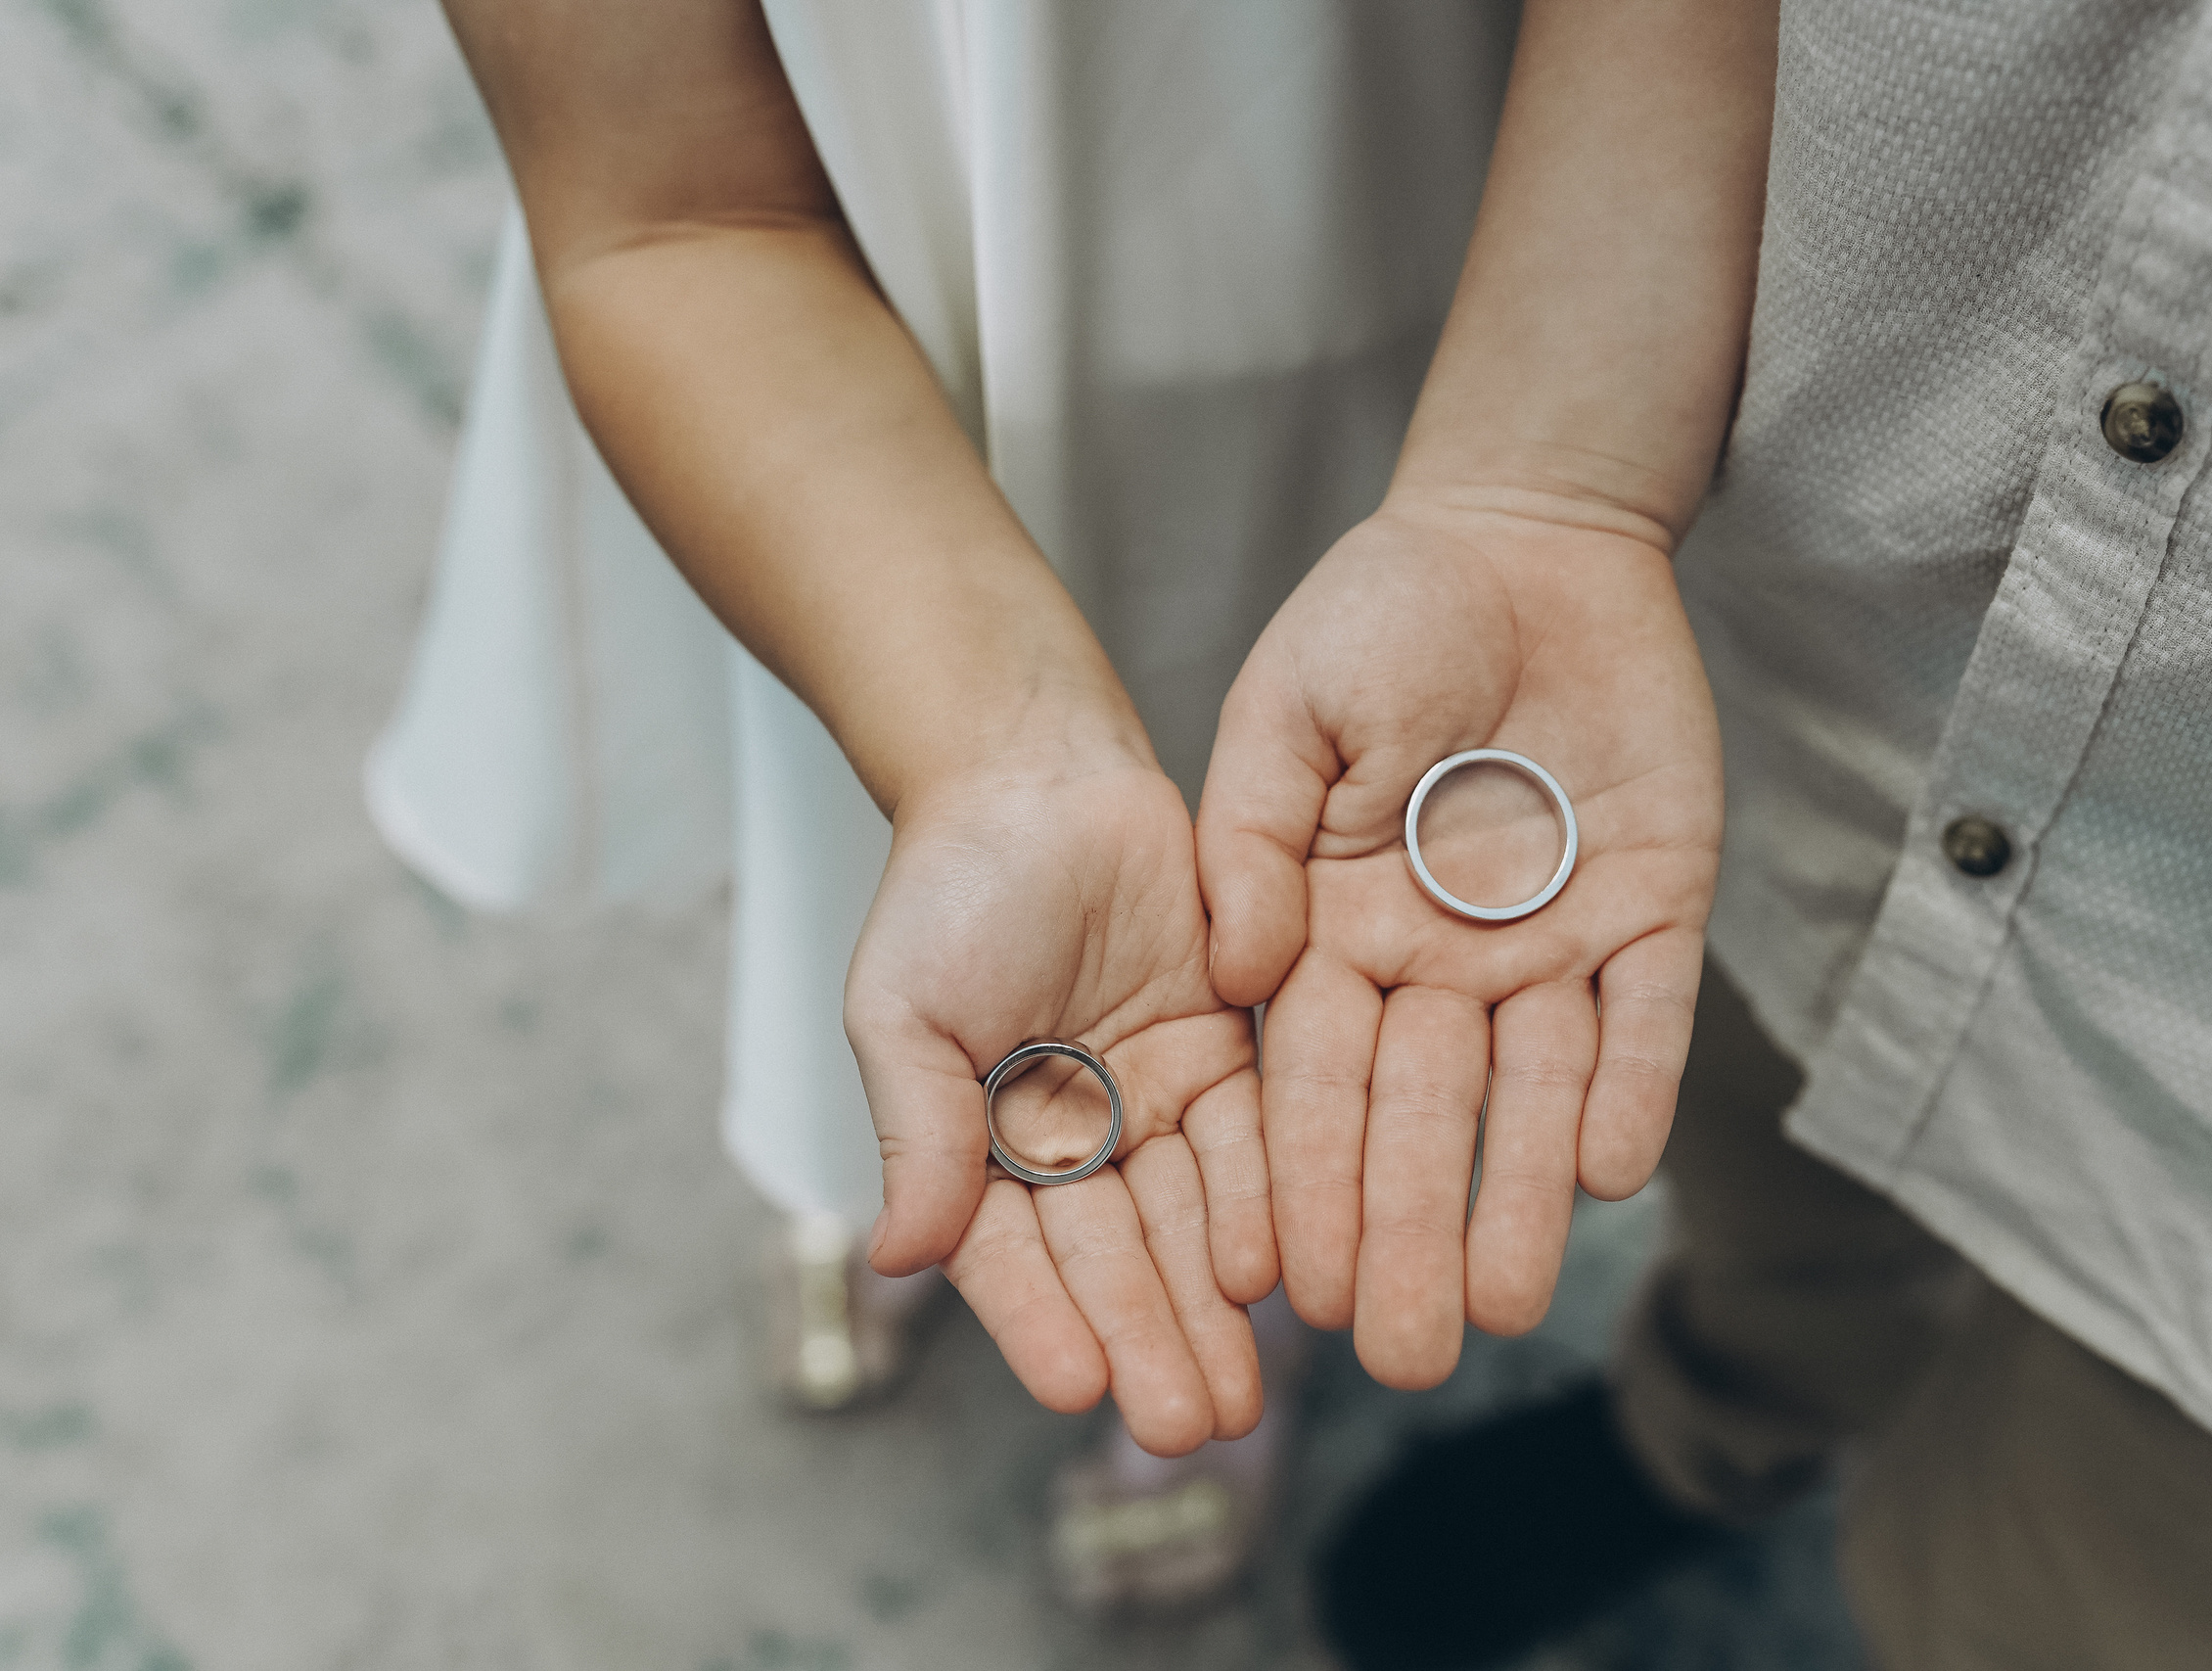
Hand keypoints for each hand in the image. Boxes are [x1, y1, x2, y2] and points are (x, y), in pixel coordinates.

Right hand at [847, 743, 1274, 1454]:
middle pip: (1117, 1259)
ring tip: (1240, 1393)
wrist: (1037, 771)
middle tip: (1188, 1427)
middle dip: (1152, 1342)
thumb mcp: (904, 1011)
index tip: (1074, 1389)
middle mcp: (1074, 1138)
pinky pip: (1252, 1136)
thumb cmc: (947, 885)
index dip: (1044, 1321)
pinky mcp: (1227, 1050)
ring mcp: (1154, 1098)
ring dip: (1212, 1306)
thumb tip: (899, 1256)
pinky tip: (1276, 1272)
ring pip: (1190, 1219)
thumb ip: (919, 1131)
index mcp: (983, 1146)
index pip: (1015, 1256)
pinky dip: (1263, 1204)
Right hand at [1199, 495, 1721, 1387]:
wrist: (1523, 531)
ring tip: (1499, 1311)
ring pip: (1534, 1093)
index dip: (1299, 1181)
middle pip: (1421, 1116)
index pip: (1311, 1080)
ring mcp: (1552, 938)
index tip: (1281, 1287)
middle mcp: (1442, 958)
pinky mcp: (1653, 904)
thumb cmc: (1379, 613)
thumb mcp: (1284, 711)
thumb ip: (1249, 838)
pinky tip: (1608, 1175)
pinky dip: (1630, 1088)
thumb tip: (1238, 970)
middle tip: (1396, 1356)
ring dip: (1517, 1197)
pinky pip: (1647, 1016)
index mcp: (1337, 928)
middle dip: (1404, 1234)